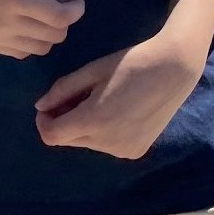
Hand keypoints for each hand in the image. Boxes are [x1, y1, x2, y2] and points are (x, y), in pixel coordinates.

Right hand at [0, 0, 84, 58]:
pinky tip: (21, 20)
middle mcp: (9, 25)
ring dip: (48, 30)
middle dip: (63, 16)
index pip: (61, 17)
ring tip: (35, 7)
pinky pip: (22, 53)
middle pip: (55, 36)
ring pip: (41, 48)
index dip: (76, 8)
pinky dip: (32, 40)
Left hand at [34, 27, 206, 157]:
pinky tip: (117, 111)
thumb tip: (40, 106)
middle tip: (74, 96)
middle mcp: (107, 142)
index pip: (52, 136)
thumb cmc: (130, 62)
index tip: (48, 105)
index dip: (44, 121)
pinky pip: (106, 145)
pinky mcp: (135, 152)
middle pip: (68, 140)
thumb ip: (63, 89)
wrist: (173, 70)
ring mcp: (123, 151)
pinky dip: (102, 132)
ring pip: (87, 143)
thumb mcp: (92, 71)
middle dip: (63, 121)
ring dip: (83, 126)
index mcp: (93, 120)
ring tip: (100, 100)